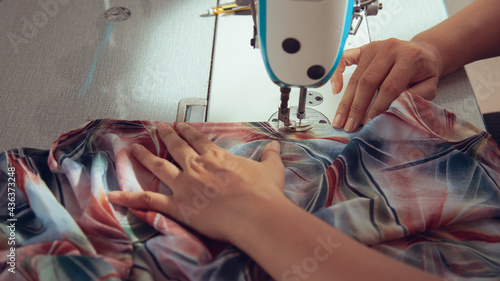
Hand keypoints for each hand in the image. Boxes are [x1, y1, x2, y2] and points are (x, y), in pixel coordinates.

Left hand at [107, 123, 285, 241]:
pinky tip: (114, 194)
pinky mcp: (178, 205)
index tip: (179, 125)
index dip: (187, 131)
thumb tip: (275, 146)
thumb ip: (270, 155)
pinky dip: (130, 197)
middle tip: (156, 127)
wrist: (255, 213)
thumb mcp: (271, 169)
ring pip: (159, 166)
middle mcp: (197, 167)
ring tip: (134, 148)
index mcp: (217, 157)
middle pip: (176, 147)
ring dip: (145, 156)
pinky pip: (148, 199)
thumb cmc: (262, 193)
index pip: (197, 139)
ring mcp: (185, 185)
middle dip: (165, 135)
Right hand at [330, 38, 442, 130]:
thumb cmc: (425, 71)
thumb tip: (392, 109)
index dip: (377, 107)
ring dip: (346, 101)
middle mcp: (390, 49)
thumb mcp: (429, 86)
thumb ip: (414, 97)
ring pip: (355, 77)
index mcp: (409, 57)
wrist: (423, 52)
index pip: (389, 87)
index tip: (369, 122)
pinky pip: (345, 59)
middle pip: (367, 82)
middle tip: (349, 125)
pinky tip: (335, 89)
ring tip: (340, 118)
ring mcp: (375, 47)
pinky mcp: (364, 48)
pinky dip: (337, 74)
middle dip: (357, 107)